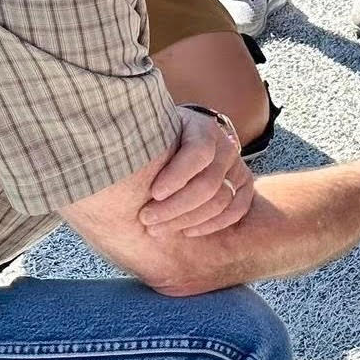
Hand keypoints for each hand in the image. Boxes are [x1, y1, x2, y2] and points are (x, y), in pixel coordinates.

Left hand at [139, 107, 253, 233]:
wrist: (181, 138)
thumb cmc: (159, 137)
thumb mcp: (150, 131)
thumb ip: (140, 139)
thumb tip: (116, 153)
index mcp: (202, 128)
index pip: (198, 153)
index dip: (176, 176)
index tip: (153, 193)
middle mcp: (225, 146)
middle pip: (208, 184)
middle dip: (175, 207)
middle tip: (146, 219)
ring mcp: (237, 167)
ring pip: (221, 201)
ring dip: (187, 220)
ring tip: (157, 228)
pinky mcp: (244, 185)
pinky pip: (236, 210)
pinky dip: (211, 225)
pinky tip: (185, 231)